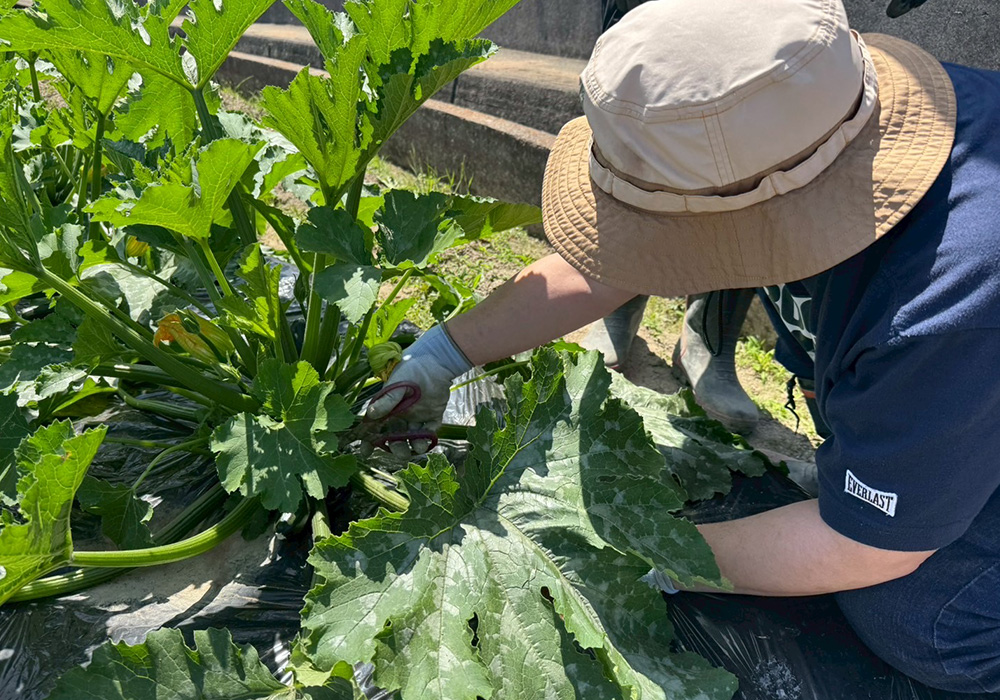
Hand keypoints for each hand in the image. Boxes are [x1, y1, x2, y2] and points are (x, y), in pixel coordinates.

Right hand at [365, 324, 472, 456]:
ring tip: (417, 448)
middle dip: (396, 448)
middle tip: (400, 452)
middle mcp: (401, 416)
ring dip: (414, 446)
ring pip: (413, 437)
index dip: (369, 441)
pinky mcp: (432, 416)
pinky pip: (430, 431)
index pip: (375, 428)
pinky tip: (428, 440)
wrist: (436, 362)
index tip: (365, 452)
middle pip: (395, 438)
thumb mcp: (398, 385)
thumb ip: (387, 401)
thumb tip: (370, 415)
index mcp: (388, 408)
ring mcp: (417, 417)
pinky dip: (429, 437)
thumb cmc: (412, 370)